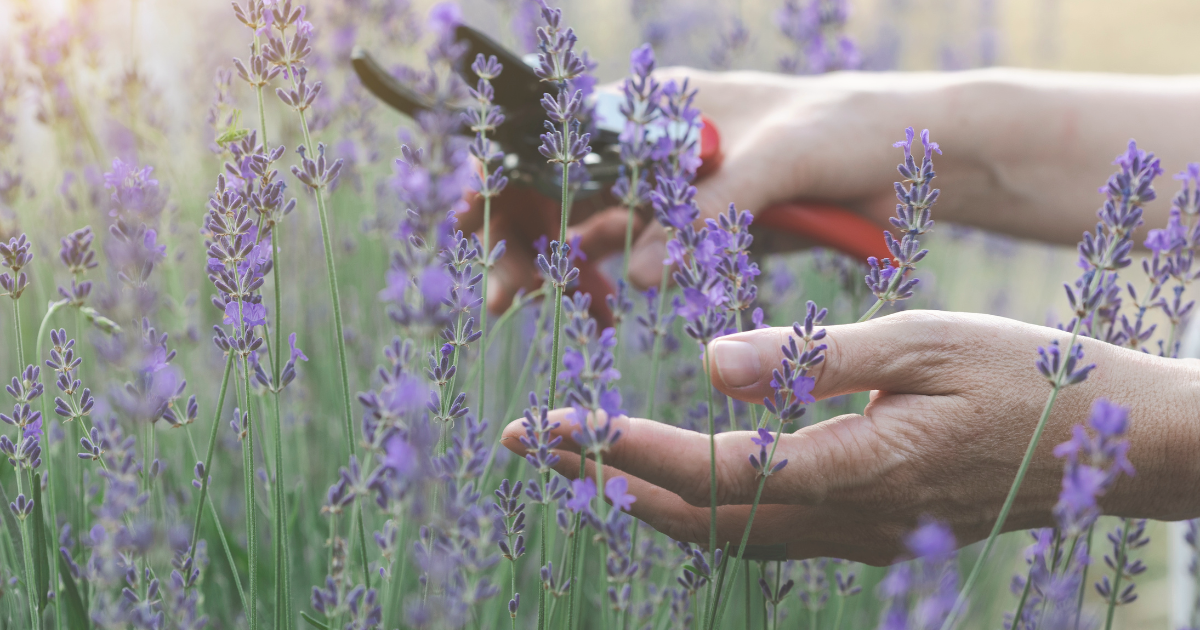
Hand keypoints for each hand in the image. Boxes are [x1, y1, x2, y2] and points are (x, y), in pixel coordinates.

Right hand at [464, 68, 920, 312]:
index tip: (472, 209)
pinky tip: (590, 311)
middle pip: (559, 184)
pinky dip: (602, 281)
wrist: (907, 157)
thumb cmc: (843, 131)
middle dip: (517, 231)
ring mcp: (667, 190)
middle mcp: (650, 145)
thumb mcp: (780, 158)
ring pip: (585, 224)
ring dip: (548, 262)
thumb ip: (712, 210)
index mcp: (659, 104)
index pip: (562, 132)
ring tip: (516, 305)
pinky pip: (629, 255)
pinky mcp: (693, 231)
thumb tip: (639, 274)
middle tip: (500, 292)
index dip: (509, 167)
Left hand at [500, 310, 1199, 564]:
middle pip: (699, 516)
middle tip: (532, 442)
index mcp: (857, 469)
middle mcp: (849, 521)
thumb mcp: (924, 340)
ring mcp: (861, 538)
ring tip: (581, 463)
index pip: (711, 471)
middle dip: (605, 477)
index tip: (556, 423)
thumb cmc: (1027, 375)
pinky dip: (705, 511)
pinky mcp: (872, 532)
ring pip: (726, 536)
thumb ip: (813, 357)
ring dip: (646, 501)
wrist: (1113, 445)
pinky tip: (674, 488)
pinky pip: (767, 534)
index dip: (624, 448)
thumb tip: (710, 366)